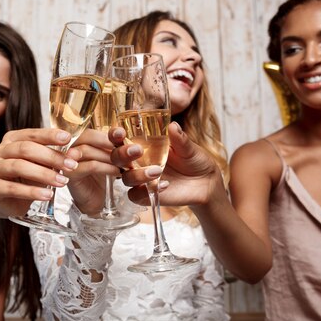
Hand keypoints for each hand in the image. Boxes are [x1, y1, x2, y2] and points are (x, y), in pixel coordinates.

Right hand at [0, 128, 80, 216]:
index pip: (31, 134)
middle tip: (71, 165)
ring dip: (43, 174)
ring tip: (62, 182)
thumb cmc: (25, 179)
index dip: (49, 135)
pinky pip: (11, 188)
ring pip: (18, 166)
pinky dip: (31, 192)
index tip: (68, 138)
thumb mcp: (41, 166)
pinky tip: (47, 195)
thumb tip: (75, 155)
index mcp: (12, 140)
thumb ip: (55, 159)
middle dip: (51, 157)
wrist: (5, 201)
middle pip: (25, 149)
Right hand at [66, 128, 119, 214]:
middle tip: (126, 150)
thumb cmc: (103, 178)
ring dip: (109, 156)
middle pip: (87, 136)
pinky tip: (117, 172)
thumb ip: (117, 149)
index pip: (93, 131)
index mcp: (81, 141)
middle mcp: (71, 148)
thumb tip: (131, 143)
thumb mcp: (112, 160)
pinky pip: (89, 166)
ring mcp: (68, 161)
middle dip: (108, 142)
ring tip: (124, 164)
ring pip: (87, 150)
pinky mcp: (70, 174)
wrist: (96, 200)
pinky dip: (106, 167)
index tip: (125, 139)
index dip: (110, 134)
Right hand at [109, 122, 223, 207]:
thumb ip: (179, 138)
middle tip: (137, 151)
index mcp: (142, 144)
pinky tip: (163, 185)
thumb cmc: (193, 159)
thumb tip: (173, 125)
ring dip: (137, 175)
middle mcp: (137, 161)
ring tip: (157, 171)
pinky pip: (135, 196)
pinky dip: (145, 192)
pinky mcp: (145, 195)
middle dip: (122, 154)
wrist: (205, 182)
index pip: (120, 138)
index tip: (120, 132)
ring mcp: (140, 179)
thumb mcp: (188, 147)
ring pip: (125, 178)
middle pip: (116, 158)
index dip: (115, 135)